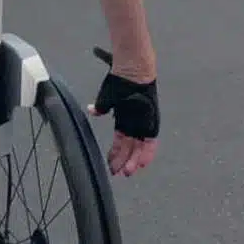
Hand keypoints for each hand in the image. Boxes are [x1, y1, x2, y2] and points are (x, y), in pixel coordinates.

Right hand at [87, 48, 158, 177]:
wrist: (133, 70)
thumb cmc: (120, 81)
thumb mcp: (108, 97)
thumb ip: (101, 107)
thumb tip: (92, 110)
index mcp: (126, 119)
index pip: (123, 141)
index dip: (118, 153)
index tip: (113, 164)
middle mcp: (136, 123)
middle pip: (131, 146)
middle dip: (125, 161)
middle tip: (120, 174)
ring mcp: (144, 123)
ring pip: (139, 147)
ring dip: (133, 160)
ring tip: (126, 172)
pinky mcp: (151, 122)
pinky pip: (150, 142)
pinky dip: (146, 153)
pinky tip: (141, 164)